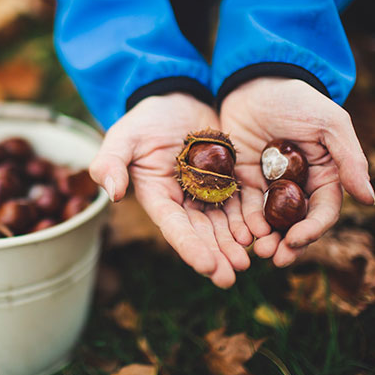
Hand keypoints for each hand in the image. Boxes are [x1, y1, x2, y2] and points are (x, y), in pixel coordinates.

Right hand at [90, 93, 251, 287]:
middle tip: (232, 276)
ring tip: (251, 260)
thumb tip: (112, 193)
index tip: (207, 267)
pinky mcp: (229, 180)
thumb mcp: (123, 136)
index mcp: (158, 197)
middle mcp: (184, 201)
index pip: (174, 227)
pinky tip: (263, 232)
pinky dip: (251, 218)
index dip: (190, 247)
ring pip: (224, 224)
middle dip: (216, 255)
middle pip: (202, 233)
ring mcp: (208, 192)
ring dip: (235, 244)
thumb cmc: (145, 119)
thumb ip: (111, 162)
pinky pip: (242, 202)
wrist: (177, 98)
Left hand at [219, 77, 374, 266]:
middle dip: (286, 244)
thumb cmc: (297, 100)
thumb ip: (350, 160)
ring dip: (264, 239)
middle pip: (295, 223)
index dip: (312, 230)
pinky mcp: (244, 179)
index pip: (323, 211)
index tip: (296, 240)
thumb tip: (369, 199)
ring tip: (255, 252)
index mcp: (324, 175)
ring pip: (269, 221)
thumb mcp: (328, 124)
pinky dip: (242, 222)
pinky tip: (238, 234)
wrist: (254, 82)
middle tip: (274, 258)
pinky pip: (243, 206)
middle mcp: (298, 185)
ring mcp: (269, 184)